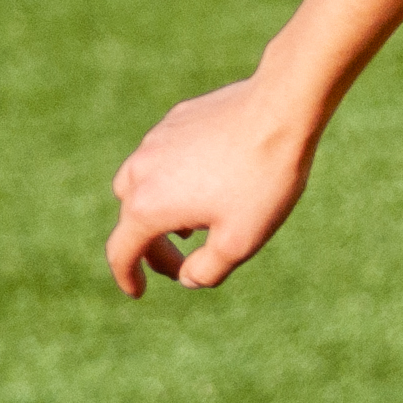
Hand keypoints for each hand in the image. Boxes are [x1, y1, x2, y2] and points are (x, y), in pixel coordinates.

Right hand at [105, 75, 316, 294]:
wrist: (282, 110)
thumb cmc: (262, 181)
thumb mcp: (238, 243)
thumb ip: (205, 271)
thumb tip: (186, 276)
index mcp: (147, 207)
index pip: (120, 252)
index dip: (127, 277)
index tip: (138, 292)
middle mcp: (140, 170)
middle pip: (131, 219)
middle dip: (152, 247)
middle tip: (182, 263)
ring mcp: (155, 140)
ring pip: (140, 184)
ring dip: (158, 210)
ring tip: (190, 224)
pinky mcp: (176, 119)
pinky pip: (162, 156)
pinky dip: (173, 178)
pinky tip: (208, 181)